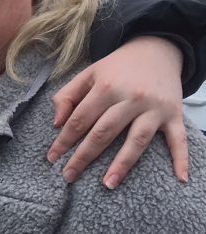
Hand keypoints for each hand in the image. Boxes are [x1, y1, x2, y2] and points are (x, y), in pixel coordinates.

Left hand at [48, 36, 188, 188]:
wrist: (157, 49)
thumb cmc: (117, 68)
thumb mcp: (88, 74)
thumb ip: (67, 96)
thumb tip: (56, 123)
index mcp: (106, 87)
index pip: (80, 119)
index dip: (64, 140)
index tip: (52, 158)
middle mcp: (130, 98)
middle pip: (104, 132)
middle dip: (84, 156)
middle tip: (69, 176)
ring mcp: (154, 108)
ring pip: (137, 140)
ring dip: (122, 164)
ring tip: (108, 184)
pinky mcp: (174, 114)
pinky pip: (178, 139)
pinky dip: (181, 158)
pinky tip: (180, 178)